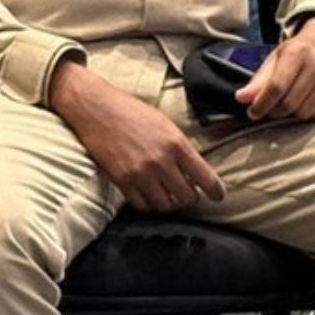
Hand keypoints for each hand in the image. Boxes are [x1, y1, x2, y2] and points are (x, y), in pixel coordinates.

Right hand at [49, 60, 224, 212]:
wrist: (97, 108)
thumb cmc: (132, 111)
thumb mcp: (165, 124)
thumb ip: (182, 148)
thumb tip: (196, 170)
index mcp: (176, 144)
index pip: (206, 179)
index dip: (216, 192)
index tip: (217, 195)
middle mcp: (161, 161)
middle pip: (188, 197)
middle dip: (191, 197)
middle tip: (188, 192)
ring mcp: (141, 173)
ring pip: (166, 205)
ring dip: (170, 202)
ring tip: (168, 193)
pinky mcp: (122, 181)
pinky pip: (143, 205)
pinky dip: (149, 203)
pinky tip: (150, 194)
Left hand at [237, 20, 314, 122]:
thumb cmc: (298, 53)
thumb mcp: (276, 59)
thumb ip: (259, 80)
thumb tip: (241, 98)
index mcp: (297, 52)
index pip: (276, 87)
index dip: (262, 104)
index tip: (253, 113)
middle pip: (290, 103)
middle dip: (276, 111)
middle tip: (271, 109)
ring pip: (306, 112)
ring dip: (293, 114)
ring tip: (290, 103)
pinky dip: (310, 114)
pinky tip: (308, 101)